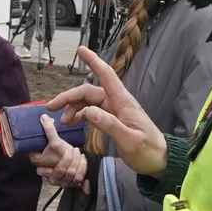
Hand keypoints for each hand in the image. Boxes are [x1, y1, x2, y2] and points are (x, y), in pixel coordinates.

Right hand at [29, 115, 88, 194]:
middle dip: (69, 158)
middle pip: (61, 170)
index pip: (42, 170)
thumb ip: (48, 129)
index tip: (63, 148)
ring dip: (77, 162)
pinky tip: (83, 160)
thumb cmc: (58, 150)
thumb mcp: (54, 140)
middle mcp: (49, 176)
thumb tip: (43, 116)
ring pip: (70, 174)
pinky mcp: (69, 184)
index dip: (54, 161)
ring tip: (79, 153)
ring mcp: (59, 181)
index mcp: (41, 167)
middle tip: (73, 149)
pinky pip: (78, 179)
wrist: (67, 159)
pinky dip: (83, 168)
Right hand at [47, 47, 167, 178]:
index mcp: (123, 102)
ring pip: (88, 101)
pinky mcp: (112, 120)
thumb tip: (88, 111)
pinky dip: (80, 114)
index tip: (81, 49)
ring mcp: (114, 111)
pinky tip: (73, 122)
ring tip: (63, 121)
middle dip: (69, 96)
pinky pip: (92, 111)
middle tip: (51, 107)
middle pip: (89, 91)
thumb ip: (109, 125)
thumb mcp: (130, 140)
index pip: (107, 76)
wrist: (160, 161)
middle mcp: (117, 102)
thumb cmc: (148, 151)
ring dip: (74, 107)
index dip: (94, 61)